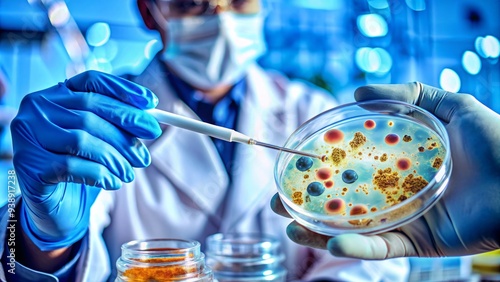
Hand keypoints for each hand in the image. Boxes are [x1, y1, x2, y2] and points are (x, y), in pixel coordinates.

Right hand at [11, 71, 161, 250]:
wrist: (57, 208)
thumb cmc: (82, 168)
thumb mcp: (102, 140)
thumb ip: (119, 124)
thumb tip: (150, 120)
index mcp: (55, 95)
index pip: (92, 81)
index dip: (123, 90)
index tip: (152, 103)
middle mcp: (36, 108)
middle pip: (90, 110)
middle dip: (126, 129)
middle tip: (147, 149)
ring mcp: (28, 135)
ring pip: (82, 139)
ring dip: (114, 158)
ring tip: (129, 173)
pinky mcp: (29, 164)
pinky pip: (71, 165)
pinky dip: (99, 174)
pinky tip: (113, 182)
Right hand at [271, 82, 499, 258]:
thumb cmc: (496, 141)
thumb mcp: (450, 107)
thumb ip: (408, 95)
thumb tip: (357, 93)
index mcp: (398, 165)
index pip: (350, 168)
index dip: (319, 169)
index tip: (292, 167)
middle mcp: (395, 193)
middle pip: (343, 202)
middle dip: (308, 206)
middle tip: (279, 203)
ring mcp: (405, 219)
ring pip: (354, 230)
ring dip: (319, 232)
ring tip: (292, 227)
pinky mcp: (419, 243)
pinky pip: (383, 248)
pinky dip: (357, 247)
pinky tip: (331, 242)